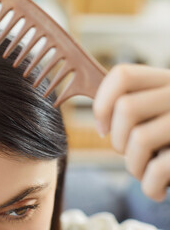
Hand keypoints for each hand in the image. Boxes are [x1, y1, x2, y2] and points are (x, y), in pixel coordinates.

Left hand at [93, 64, 169, 201]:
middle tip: (125, 152)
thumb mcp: (157, 112)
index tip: (102, 127)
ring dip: (133, 165)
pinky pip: (159, 167)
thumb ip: (133, 106)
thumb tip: (100, 117)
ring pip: (139, 138)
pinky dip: (150, 186)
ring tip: (142, 172)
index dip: (102, 103)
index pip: (122, 75)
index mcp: (165, 80)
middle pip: (126, 108)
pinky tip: (156, 188)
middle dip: (116, 140)